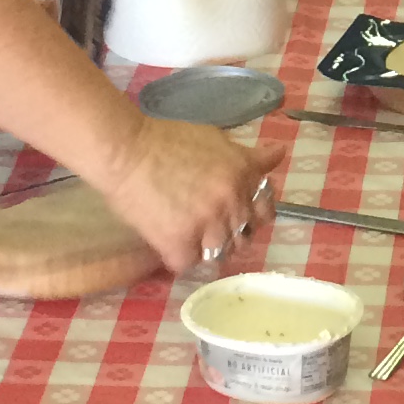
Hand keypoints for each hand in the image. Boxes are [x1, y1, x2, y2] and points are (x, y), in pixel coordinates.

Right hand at [92, 115, 278, 272]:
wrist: (124, 149)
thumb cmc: (166, 140)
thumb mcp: (216, 140)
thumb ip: (248, 156)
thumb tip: (279, 154)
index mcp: (243, 175)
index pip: (266, 211)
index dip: (252, 215)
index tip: (236, 214)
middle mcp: (231, 201)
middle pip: (244, 236)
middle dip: (229, 233)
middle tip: (205, 223)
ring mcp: (207, 224)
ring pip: (220, 253)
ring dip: (205, 247)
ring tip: (186, 232)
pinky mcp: (179, 243)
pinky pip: (188, 264)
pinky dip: (179, 255)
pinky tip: (168, 240)